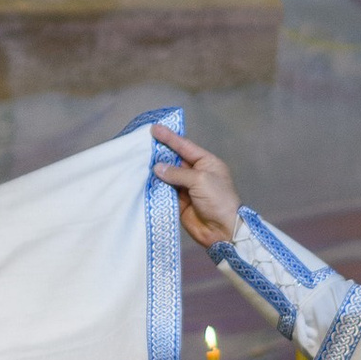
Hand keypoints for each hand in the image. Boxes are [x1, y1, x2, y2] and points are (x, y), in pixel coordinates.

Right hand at [151, 123, 237, 248]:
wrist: (222, 230)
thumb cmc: (217, 200)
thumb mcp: (200, 180)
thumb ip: (177, 173)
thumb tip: (157, 168)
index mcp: (206, 162)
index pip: (185, 147)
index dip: (170, 137)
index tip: (155, 128)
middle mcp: (196, 173)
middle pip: (174, 160)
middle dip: (160, 153)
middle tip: (142, 144)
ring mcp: (187, 188)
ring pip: (168, 175)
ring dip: (155, 170)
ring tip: (138, 160)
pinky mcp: (179, 202)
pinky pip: (165, 191)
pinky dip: (155, 186)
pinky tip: (143, 179)